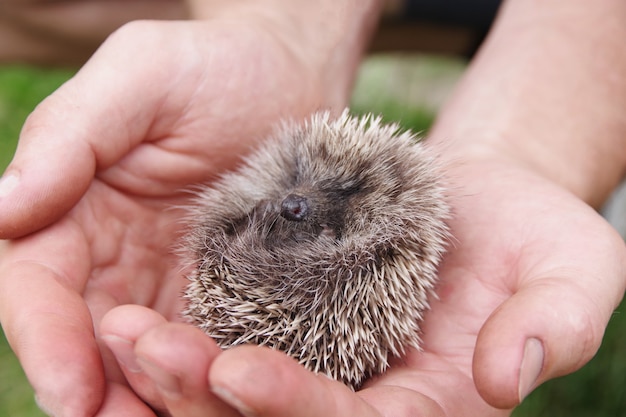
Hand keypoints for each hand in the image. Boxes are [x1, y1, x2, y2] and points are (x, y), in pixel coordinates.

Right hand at [0, 15, 347, 415]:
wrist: (289, 78)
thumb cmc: (213, 68)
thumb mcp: (140, 76)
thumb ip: (70, 137)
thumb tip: (1, 206)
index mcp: (72, 211)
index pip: (37, 288)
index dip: (45, 341)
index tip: (71, 391)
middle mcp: (113, 257)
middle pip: (86, 340)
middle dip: (98, 392)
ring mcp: (168, 281)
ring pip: (143, 358)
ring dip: (151, 398)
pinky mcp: (223, 291)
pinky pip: (207, 344)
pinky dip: (207, 380)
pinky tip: (227, 401)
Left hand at [96, 151, 625, 416]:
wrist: (484, 198)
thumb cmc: (535, 232)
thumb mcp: (569, 267)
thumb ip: (555, 323)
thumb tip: (509, 377)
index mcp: (428, 408)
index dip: (296, 409)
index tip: (237, 370)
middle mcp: (366, 399)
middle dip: (206, 397)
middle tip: (142, 347)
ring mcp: (323, 364)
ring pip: (236, 393)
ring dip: (175, 371)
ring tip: (120, 329)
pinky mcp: (293, 324)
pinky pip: (228, 340)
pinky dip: (184, 334)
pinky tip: (134, 309)